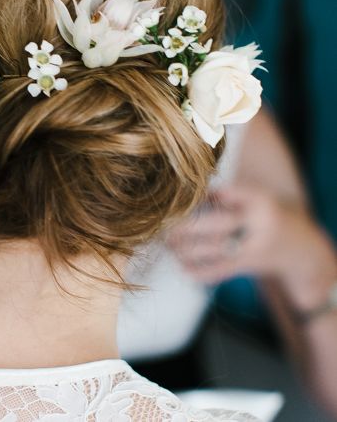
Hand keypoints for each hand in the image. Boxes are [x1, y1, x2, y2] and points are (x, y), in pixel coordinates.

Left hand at [168, 185, 336, 310]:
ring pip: (215, 248)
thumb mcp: (254, 198)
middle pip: (218, 223)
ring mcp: (255, 246)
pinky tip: (182, 267)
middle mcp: (259, 222)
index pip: (226, 193)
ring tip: (168, 244)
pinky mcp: (249, 266)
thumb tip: (182, 193)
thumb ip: (226, 195)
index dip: (200, 196)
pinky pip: (220, 271)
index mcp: (260, 199)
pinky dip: (198, 271)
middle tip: (163, 226)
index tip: (177, 197)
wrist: (301, 249)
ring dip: (186, 248)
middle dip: (187, 226)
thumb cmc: (264, 216)